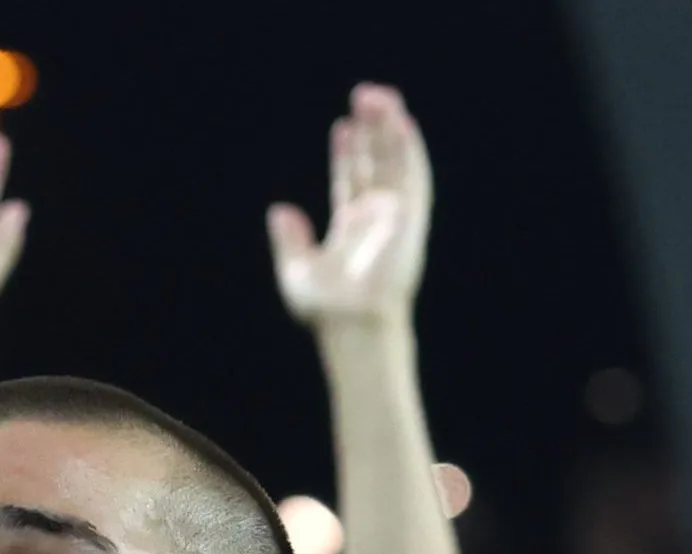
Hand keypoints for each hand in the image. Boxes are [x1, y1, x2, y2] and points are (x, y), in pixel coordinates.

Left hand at [267, 83, 431, 325]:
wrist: (352, 320)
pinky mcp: (409, 216)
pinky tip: (402, 121)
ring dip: (389, 128)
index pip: (350, 179)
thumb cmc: (325, 306)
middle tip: (365, 95)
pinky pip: (412, 175)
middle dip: (371, 130)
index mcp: (349, 227)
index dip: (347, 152)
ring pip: (395, 161)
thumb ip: (289, 239)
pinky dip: (409, 148)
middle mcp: (375, 216)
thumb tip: (280, 211)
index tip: (342, 126)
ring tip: (380, 96)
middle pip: (375, 162)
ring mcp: (394, 214)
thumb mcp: (295, 270)